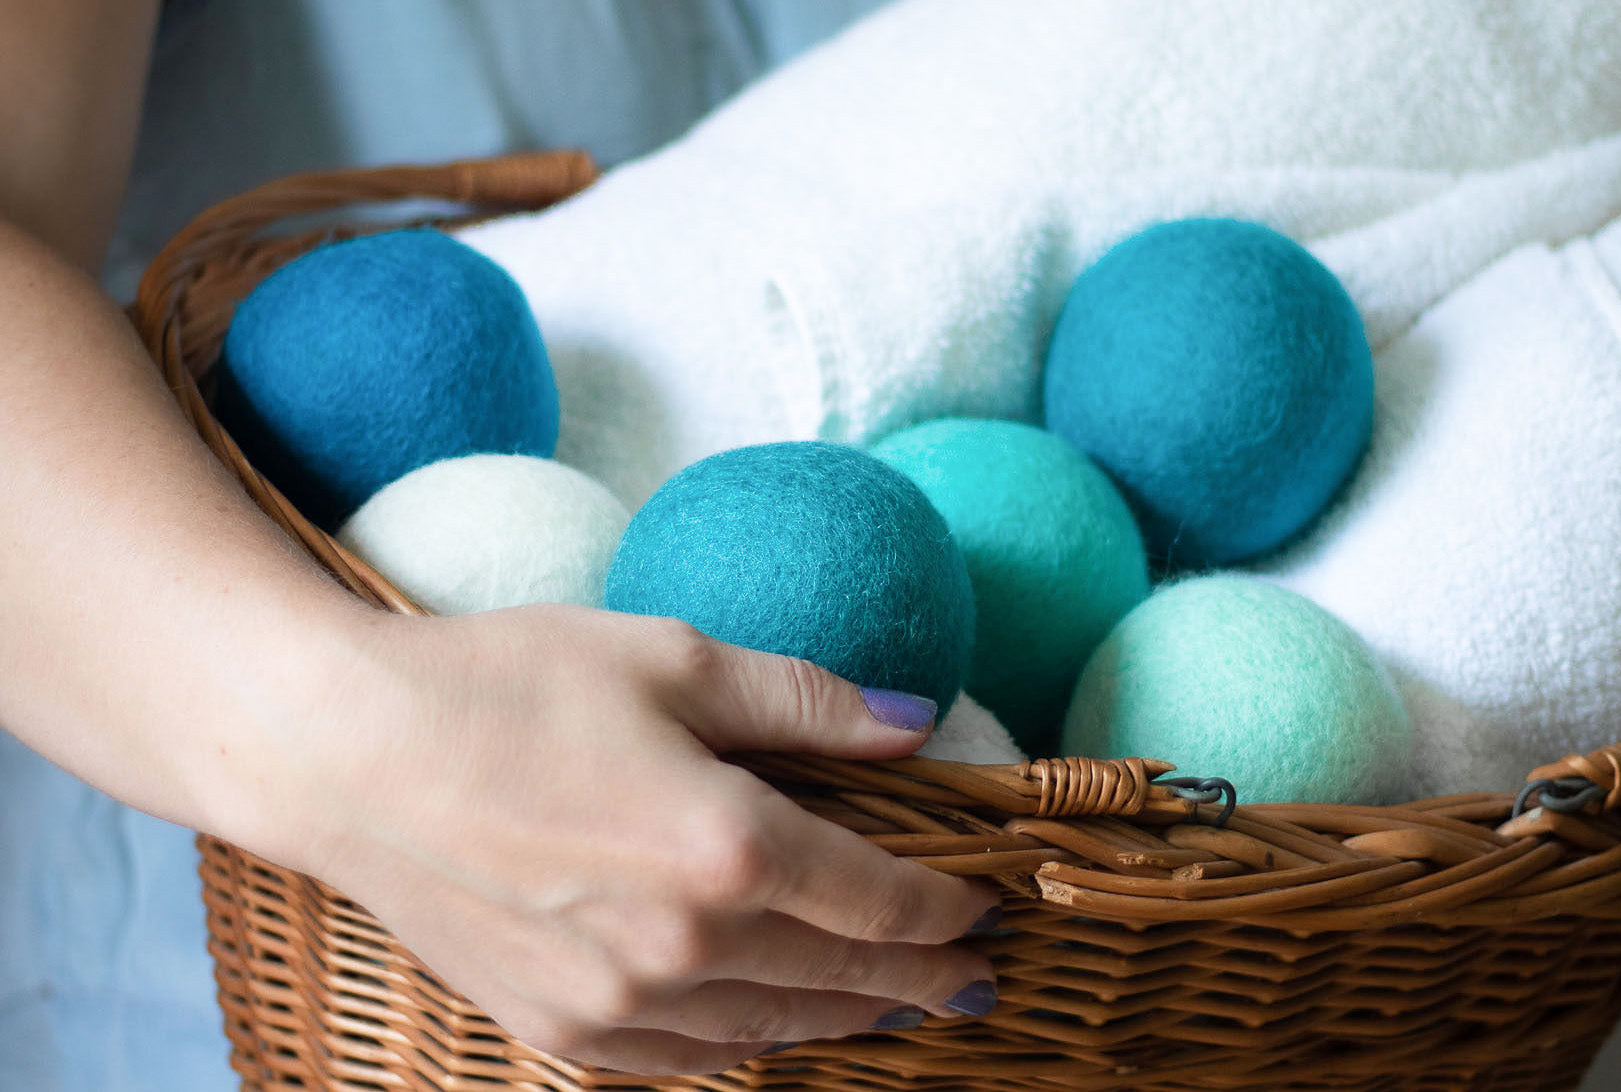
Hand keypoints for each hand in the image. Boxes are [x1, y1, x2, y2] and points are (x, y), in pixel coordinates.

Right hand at [279, 604, 998, 1074]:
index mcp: (724, 846)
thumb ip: (808, 700)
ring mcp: (617, 1002)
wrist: (347, 756)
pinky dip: (751, 1048)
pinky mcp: (560, 1027)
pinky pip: (687, 1060)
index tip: (987, 910)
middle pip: (841, 977)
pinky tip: (774, 1032)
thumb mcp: (672, 658)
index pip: (879, 899)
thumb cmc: (508, 686)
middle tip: (978, 985)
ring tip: (898, 1012)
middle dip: (923, 981)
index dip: (947, 910)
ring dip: (849, 1023)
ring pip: (773, 1033)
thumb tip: (917, 728)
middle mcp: (682, 945)